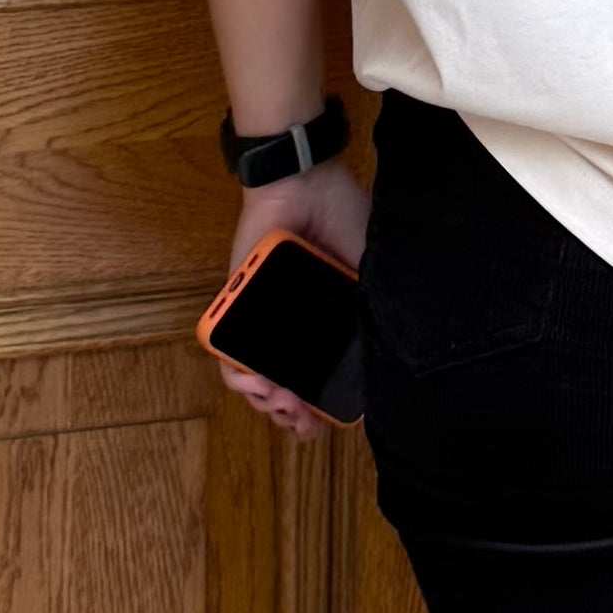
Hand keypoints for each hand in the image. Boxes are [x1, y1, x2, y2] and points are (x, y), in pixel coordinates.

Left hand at [208, 161, 369, 439]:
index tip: (321, 427)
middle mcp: (292, 327)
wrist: (308, 185)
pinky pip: (226, 349)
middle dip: (290, 416)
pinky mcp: (234, 305)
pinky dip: (238, 372)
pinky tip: (256, 380)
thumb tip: (386, 364)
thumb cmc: (344, 222)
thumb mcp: (371, 275)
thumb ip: (373, 315)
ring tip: (281, 401)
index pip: (318, 379)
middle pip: (282, 388)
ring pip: (253, 377)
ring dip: (266, 400)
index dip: (318, 411)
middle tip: (300, 421)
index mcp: (326, 324)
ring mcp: (261, 319)